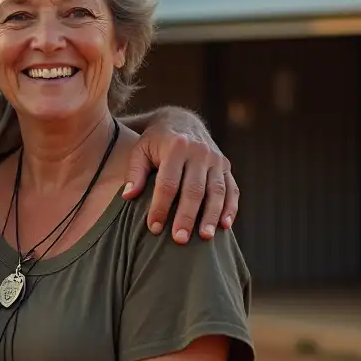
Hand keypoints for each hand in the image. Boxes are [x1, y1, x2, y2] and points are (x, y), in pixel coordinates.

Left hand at [123, 110, 237, 242]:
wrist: (182, 121)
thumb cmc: (155, 142)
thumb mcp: (140, 150)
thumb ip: (134, 173)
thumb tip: (128, 196)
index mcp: (176, 147)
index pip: (168, 183)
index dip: (161, 207)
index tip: (153, 228)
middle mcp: (199, 152)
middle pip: (194, 190)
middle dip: (187, 216)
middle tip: (179, 240)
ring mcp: (216, 159)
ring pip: (216, 191)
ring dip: (211, 216)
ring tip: (204, 238)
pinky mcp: (226, 166)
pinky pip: (232, 189)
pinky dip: (230, 208)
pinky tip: (224, 226)